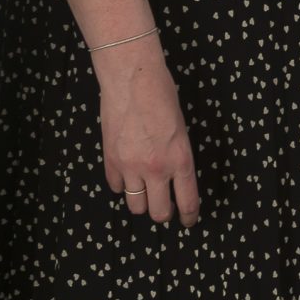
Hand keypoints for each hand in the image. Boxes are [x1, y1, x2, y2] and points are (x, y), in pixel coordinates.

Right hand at [99, 42, 199, 226]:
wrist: (132, 78)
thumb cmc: (162, 95)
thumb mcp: (182, 128)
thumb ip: (178, 155)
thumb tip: (175, 175)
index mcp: (181, 159)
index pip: (187, 202)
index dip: (189, 217)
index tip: (188, 221)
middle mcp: (157, 169)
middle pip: (159, 213)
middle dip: (164, 214)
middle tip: (165, 208)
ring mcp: (131, 167)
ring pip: (135, 206)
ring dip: (141, 202)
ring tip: (145, 192)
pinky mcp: (111, 160)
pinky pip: (116, 187)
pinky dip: (122, 185)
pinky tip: (126, 176)